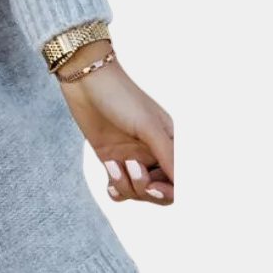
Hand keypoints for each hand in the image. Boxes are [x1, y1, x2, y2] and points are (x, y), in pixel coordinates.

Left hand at [56, 42, 174, 204]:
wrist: (85, 79)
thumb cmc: (120, 96)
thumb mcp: (148, 125)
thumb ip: (169, 155)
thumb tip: (186, 186)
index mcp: (171, 143)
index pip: (179, 182)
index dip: (169, 192)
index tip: (153, 187)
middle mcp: (154, 153)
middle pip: (159, 192)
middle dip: (145, 188)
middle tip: (131, 167)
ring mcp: (132, 156)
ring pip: (137, 192)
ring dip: (126, 185)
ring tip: (113, 163)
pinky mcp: (111, 158)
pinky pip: (119, 187)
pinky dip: (115, 189)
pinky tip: (109, 178)